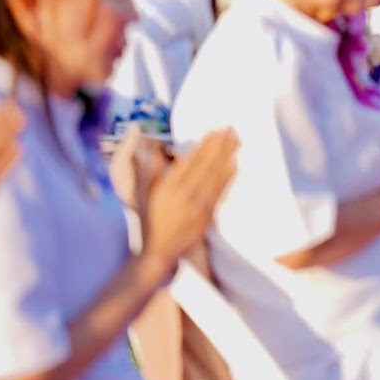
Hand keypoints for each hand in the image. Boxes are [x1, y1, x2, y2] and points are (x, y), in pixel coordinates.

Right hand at [139, 129, 238, 270]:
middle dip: (221, 145)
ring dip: (228, 156)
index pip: (191, 160)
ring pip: (216, 176)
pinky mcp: (207, 216)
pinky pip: (220, 193)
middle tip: (232, 128)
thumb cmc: (149, 219)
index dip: (205, 144)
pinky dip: (228, 177)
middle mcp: (185, 195)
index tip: (215, 130)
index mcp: (169, 187)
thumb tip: (154, 149)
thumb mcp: (142, 194)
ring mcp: (198, 206)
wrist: (158, 251)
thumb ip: (149, 171)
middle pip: (207, 165)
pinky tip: (235, 165)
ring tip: (237, 140)